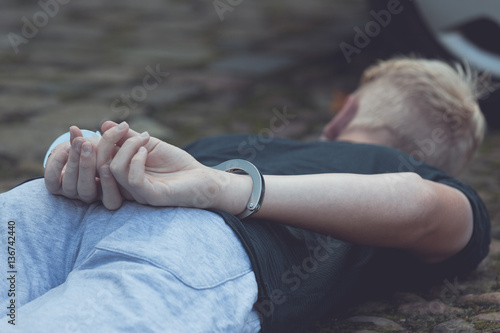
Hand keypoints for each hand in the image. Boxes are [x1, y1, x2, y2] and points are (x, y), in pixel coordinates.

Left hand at [44, 124, 130, 208]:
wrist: (80, 150)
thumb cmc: (103, 148)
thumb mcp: (112, 145)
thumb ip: (117, 140)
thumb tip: (122, 126)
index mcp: (108, 193)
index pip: (112, 201)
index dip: (109, 187)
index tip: (107, 166)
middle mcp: (89, 196)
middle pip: (86, 190)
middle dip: (86, 166)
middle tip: (88, 146)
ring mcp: (71, 192)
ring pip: (70, 184)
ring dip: (73, 161)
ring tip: (79, 141)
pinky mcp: (54, 187)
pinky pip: (51, 180)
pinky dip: (57, 164)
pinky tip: (66, 149)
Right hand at [99, 121, 229, 208]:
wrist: (202, 178)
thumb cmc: (177, 163)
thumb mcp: (148, 144)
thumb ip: (127, 137)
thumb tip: (104, 124)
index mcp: (121, 174)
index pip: (95, 161)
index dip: (89, 143)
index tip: (103, 125)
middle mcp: (124, 186)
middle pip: (98, 165)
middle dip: (105, 142)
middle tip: (122, 127)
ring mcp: (136, 193)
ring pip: (112, 169)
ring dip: (127, 147)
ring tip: (144, 140)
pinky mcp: (150, 196)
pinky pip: (132, 179)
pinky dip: (136, 159)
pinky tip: (147, 151)